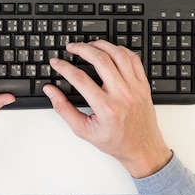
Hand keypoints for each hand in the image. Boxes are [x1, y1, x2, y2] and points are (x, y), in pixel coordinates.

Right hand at [43, 40, 171, 178]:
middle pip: (100, 60)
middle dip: (82, 49)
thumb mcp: (84, 130)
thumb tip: (51, 91)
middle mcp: (122, 95)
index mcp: (106, 108)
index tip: (56, 62)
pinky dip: (120, 50)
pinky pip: (133, 59)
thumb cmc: (115, 142)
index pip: (80, 79)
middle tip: (71, 47)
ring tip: (89, 45)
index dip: (64, 67)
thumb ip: (64, 109)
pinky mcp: (143, 84)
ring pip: (118, 55)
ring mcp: (135, 88)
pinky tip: (110, 50)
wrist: (143, 149)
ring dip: (101, 45)